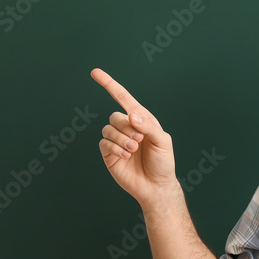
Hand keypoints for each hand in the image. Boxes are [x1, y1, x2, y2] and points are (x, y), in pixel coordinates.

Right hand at [91, 68, 177, 207]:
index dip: (109, 84)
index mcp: (141, 119)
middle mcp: (127, 127)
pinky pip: (103, 143)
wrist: (156, 185)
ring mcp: (116, 140)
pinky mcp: (109, 153)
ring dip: (121, 139)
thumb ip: (148, 125)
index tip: (95, 72)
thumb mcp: (162, 141)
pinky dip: (115, 148)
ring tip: (133, 150)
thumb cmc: (163, 162)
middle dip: (127, 127)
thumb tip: (131, 115)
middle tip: (140, 140)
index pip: (123, 98)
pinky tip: (126, 156)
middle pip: (115, 116)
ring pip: (108, 129)